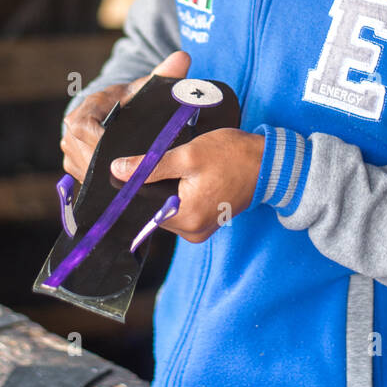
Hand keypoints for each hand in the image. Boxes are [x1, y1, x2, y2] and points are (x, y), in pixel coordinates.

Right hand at [60, 50, 190, 183]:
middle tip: (132, 176)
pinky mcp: (74, 164)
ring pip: (84, 170)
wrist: (121, 111)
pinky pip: (86, 178)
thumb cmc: (135, 99)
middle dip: (107, 166)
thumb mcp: (148, 87)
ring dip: (105, 178)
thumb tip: (182, 57)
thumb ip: (165, 74)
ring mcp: (70, 149)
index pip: (83, 128)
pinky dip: (103, 183)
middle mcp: (71, 130)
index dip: (99, 143)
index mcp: (86, 108)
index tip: (121, 154)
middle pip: (84, 155)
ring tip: (129, 183)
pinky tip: (123, 186)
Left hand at [110, 127, 264, 242]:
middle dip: (155, 188)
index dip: (136, 189)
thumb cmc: (233, 156)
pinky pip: (183, 209)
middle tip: (165, 164)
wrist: (268, 163)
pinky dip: (181, 194)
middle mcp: (192, 232)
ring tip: (181, 170)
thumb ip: (151, 165)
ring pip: (169, 209)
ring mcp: (201, 229)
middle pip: (155, 210)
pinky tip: (189, 178)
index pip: (144, 209)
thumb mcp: (188, 155)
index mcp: (185, 219)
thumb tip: (118, 170)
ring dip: (168, 190)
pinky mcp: (207, 222)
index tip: (136, 171)